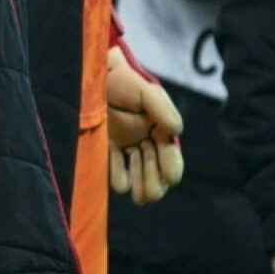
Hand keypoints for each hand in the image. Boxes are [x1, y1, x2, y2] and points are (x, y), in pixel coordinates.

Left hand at [107, 44, 183, 203]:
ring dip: (141, 185)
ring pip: (139, 173)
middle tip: (151, 194)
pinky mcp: (108, 149)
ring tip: (139, 196)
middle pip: (156, 169)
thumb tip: (178, 131)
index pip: (170, 153)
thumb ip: (161, 108)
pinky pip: (117, 170)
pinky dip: (120, 180)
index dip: (172, 167)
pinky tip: (123, 184)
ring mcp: (127, 145)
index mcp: (160, 128)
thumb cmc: (124, 81)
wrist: (96, 77)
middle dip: (156, 183)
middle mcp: (146, 140)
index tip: (171, 178)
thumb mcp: (146, 91)